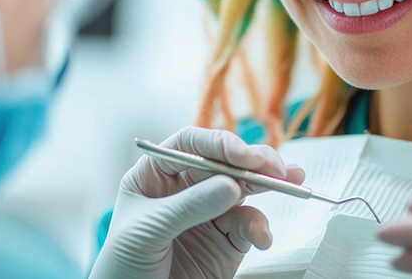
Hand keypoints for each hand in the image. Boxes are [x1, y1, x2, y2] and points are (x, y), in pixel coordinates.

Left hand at [89, 126, 304, 278]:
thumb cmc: (122, 265)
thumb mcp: (149, 230)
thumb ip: (189, 206)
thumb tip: (231, 185)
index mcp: (156, 174)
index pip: (191, 145)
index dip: (219, 144)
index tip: (244, 155)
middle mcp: (184, 188)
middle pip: (224, 162)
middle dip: (254, 161)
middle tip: (277, 166)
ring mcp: (207, 212)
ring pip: (244, 188)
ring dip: (268, 185)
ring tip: (289, 183)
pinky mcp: (225, 240)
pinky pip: (249, 225)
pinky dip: (260, 228)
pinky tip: (261, 237)